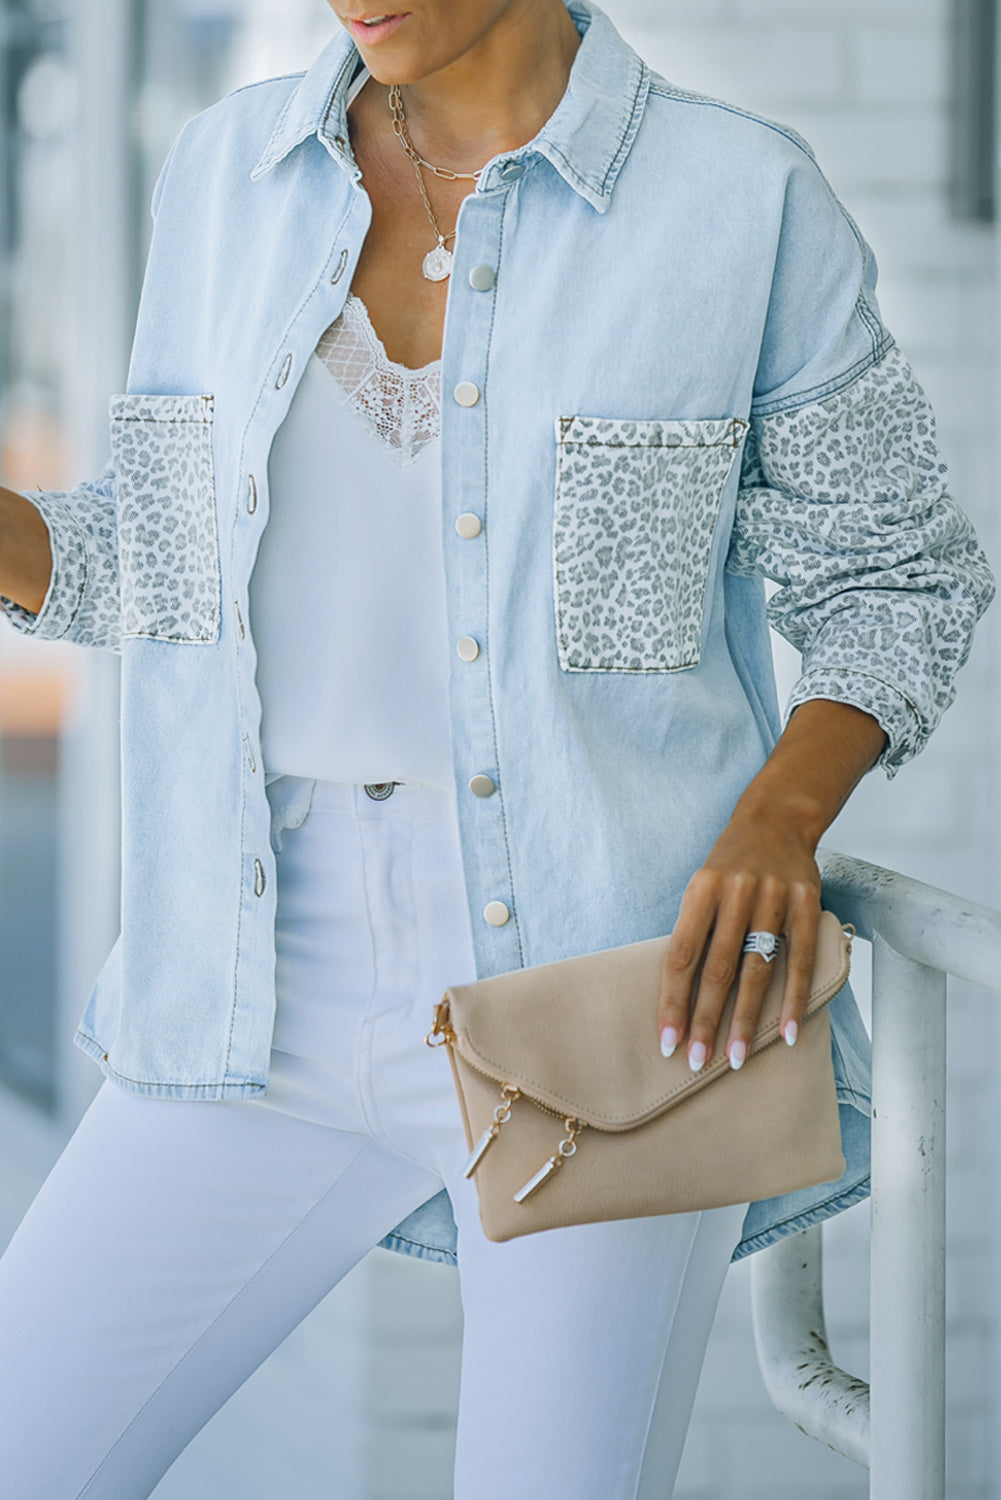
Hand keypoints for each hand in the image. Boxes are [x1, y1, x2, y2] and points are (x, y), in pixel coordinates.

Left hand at [656, 809, 822, 1071]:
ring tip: (737, 1058)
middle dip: (705, 1020)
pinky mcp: (806, 904)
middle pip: (718, 968)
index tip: (666, 1041)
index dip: (672, 1001)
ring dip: (747, 1019)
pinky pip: (801, 960)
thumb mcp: (702, 888)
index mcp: (701, 890)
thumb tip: (679, 997)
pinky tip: (786, 1032)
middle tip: (697, 1062)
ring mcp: (774, 898)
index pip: (681, 955)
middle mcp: (736, 893)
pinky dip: (794, 999)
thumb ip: (694, 933)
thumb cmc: (730, 866)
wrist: (777, 821)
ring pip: (758, 969)